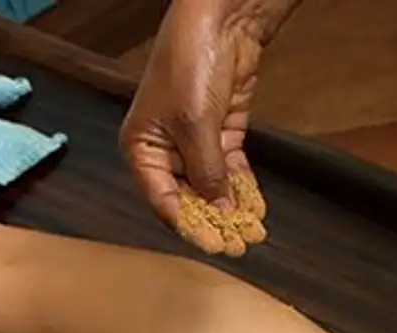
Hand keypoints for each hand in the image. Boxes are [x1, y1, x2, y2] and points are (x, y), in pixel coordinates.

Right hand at [121, 0, 281, 252]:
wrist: (222, 19)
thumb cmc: (190, 60)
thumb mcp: (195, 125)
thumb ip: (207, 172)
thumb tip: (219, 211)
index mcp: (141, 147)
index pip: (164, 200)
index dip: (190, 225)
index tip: (214, 245)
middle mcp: (164, 148)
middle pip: (189, 197)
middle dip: (214, 222)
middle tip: (238, 246)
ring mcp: (194, 141)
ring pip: (213, 187)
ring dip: (232, 210)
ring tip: (252, 234)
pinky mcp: (220, 131)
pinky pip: (230, 170)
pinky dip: (243, 189)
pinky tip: (256, 208)